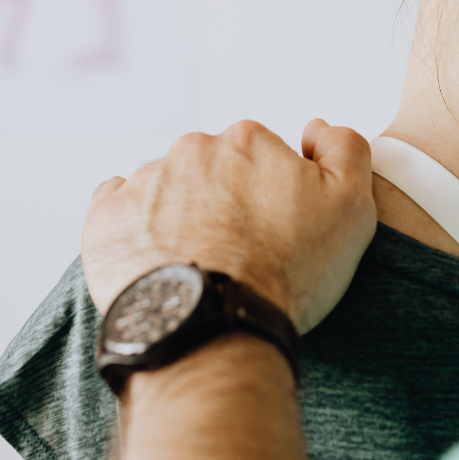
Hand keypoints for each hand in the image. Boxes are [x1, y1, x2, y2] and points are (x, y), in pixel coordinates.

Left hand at [82, 119, 375, 333]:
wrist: (216, 331)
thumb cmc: (286, 273)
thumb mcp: (352, 208)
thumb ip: (345, 148)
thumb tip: (316, 129)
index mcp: (248, 140)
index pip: (260, 157)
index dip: (271, 195)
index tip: (274, 232)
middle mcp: (192, 149)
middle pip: (212, 169)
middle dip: (224, 201)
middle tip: (238, 252)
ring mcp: (145, 181)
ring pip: (167, 188)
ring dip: (180, 214)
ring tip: (198, 264)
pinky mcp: (107, 217)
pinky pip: (119, 205)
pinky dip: (134, 224)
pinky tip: (155, 255)